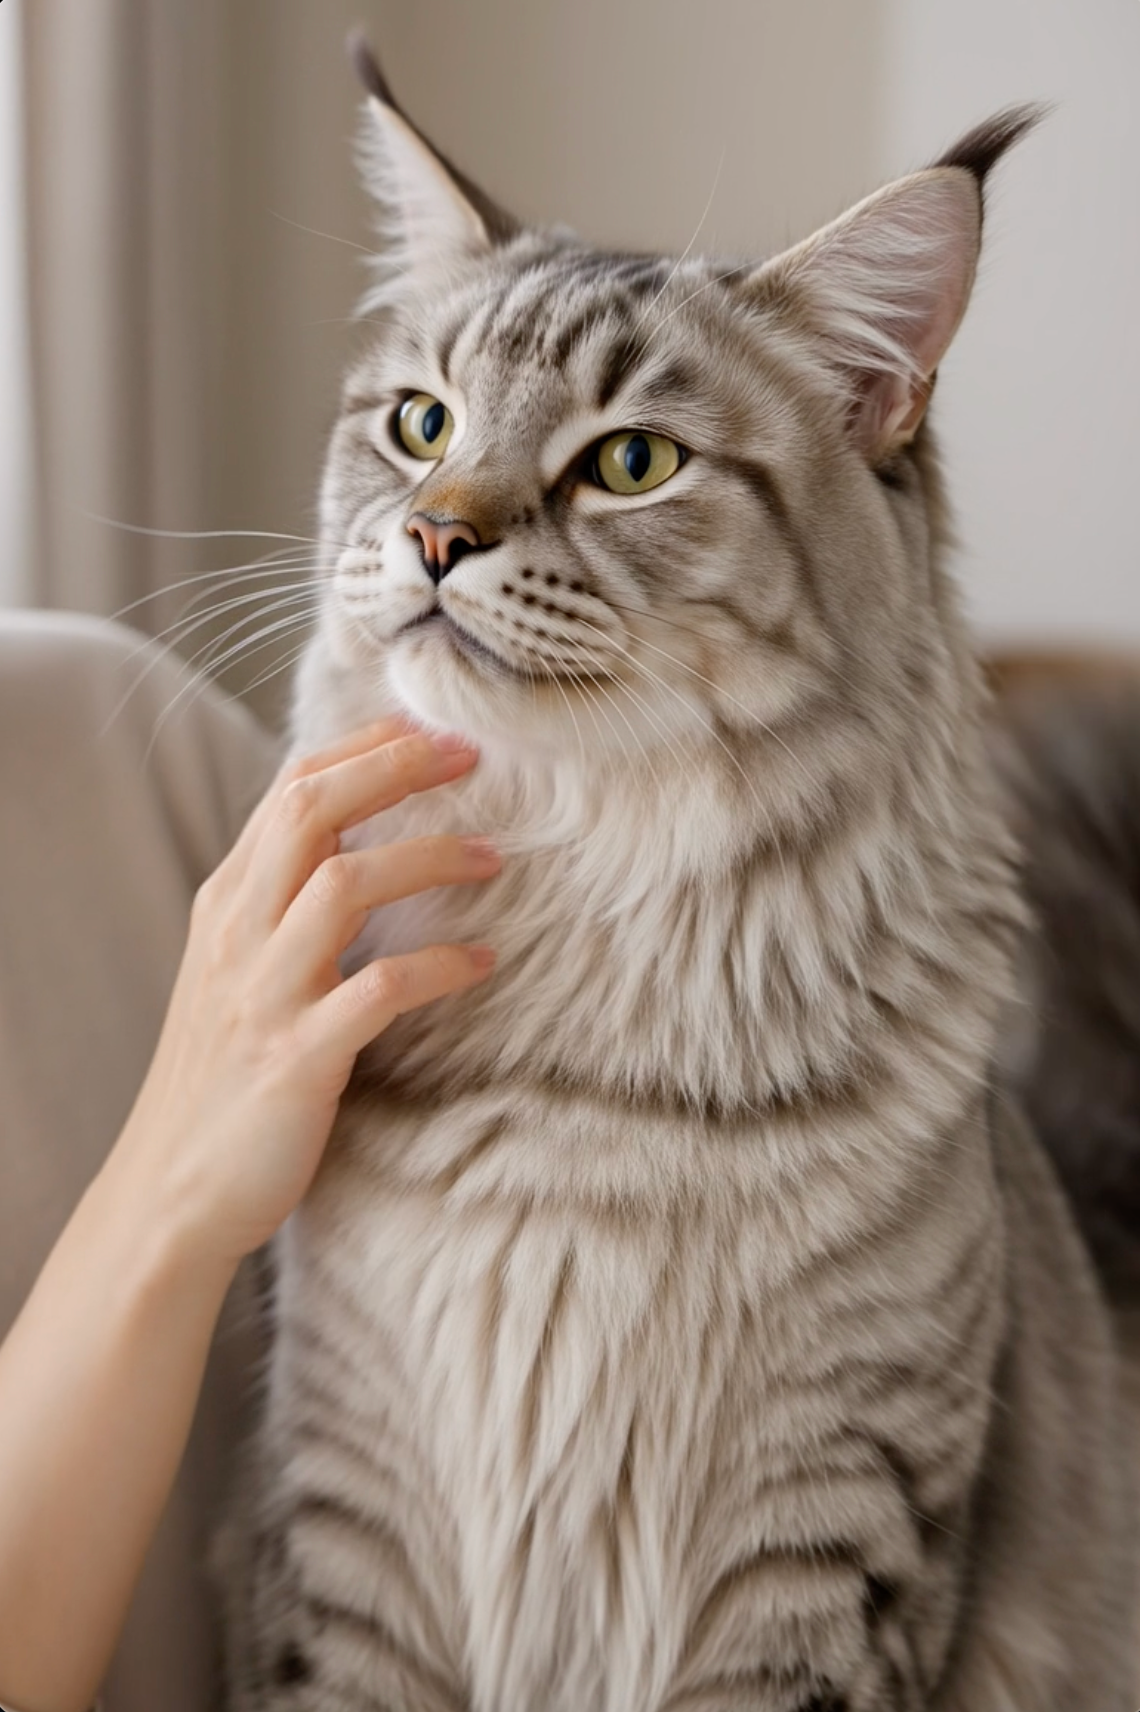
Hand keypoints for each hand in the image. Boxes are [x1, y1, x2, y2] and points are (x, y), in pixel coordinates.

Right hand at [111, 717, 498, 1272]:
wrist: (174, 1192)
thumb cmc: (224, 1075)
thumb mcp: (237, 971)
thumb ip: (283, 904)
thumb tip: (354, 843)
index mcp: (228, 902)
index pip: (292, 788)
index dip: (366, 748)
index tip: (431, 730)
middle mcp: (239, 932)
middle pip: (314, 810)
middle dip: (396, 768)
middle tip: (472, 754)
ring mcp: (264, 993)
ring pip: (346, 884)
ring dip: (429, 857)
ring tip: (494, 857)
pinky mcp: (297, 1058)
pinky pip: (380, 989)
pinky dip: (441, 966)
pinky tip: (484, 963)